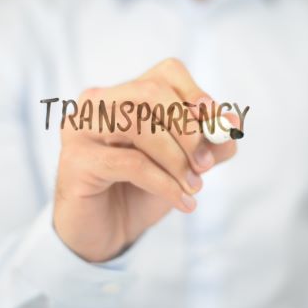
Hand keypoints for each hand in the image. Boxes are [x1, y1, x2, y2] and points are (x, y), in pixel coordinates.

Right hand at [53, 58, 237, 261]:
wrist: (105, 234)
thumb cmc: (140, 191)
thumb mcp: (183, 164)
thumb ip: (208, 143)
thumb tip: (232, 121)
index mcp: (124, 94)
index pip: (166, 73)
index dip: (196, 94)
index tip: (218, 126)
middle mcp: (97, 103)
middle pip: (150, 91)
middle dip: (187, 128)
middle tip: (205, 165)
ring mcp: (81, 129)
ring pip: (138, 123)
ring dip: (175, 158)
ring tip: (194, 186)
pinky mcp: (75, 161)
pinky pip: (130, 163)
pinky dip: (164, 183)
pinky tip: (182, 202)